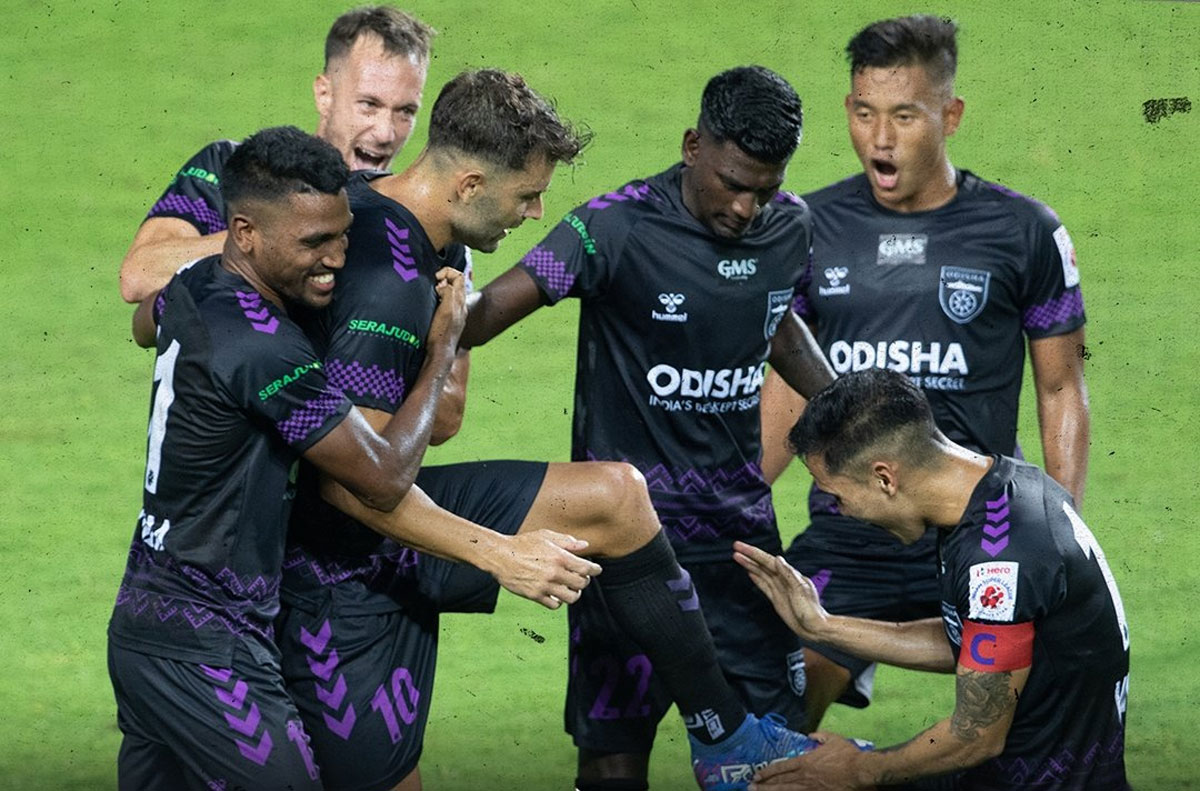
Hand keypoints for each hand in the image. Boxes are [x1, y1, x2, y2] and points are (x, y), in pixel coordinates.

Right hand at [428, 267, 467, 355]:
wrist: (439, 353)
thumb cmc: (441, 333)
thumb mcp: (446, 309)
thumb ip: (448, 293)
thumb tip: (443, 285)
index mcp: (460, 301)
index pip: (459, 276)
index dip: (447, 272)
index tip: (435, 279)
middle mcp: (460, 306)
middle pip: (455, 283)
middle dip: (443, 279)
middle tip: (432, 285)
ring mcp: (454, 314)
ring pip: (449, 293)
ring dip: (440, 290)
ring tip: (430, 294)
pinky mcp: (447, 320)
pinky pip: (445, 303)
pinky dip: (438, 299)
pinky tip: (430, 305)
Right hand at [490, 530, 602, 609]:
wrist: (500, 556)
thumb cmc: (523, 543)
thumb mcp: (546, 536)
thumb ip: (567, 541)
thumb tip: (585, 545)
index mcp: (559, 557)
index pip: (586, 568)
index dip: (595, 570)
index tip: (596, 570)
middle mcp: (554, 573)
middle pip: (581, 584)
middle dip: (584, 581)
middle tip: (581, 578)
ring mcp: (545, 586)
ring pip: (571, 597)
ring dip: (574, 593)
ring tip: (571, 588)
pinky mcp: (535, 595)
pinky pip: (555, 604)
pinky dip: (559, 601)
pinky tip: (556, 594)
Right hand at [732, 541, 827, 639]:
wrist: (814, 628)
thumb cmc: (811, 610)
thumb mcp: (800, 591)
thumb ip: (789, 574)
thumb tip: (778, 559)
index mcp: (789, 574)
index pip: (768, 561)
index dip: (754, 553)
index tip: (741, 547)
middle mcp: (783, 579)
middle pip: (762, 564)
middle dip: (749, 556)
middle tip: (735, 547)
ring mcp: (779, 588)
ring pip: (761, 573)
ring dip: (749, 565)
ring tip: (737, 557)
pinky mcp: (776, 598)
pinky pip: (763, 585)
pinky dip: (756, 578)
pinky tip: (749, 573)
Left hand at [750, 733, 874, 789]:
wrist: (859, 770)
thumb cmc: (847, 755)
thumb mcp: (832, 739)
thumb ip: (819, 736)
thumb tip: (811, 735)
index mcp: (805, 761)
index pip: (781, 767)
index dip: (767, 772)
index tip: (756, 775)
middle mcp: (804, 775)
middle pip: (780, 781)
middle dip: (764, 785)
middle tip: (750, 787)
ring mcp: (811, 787)